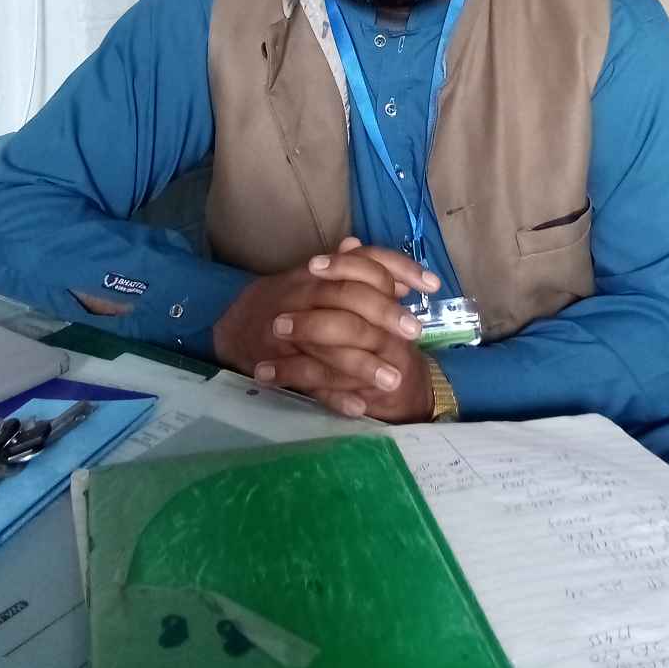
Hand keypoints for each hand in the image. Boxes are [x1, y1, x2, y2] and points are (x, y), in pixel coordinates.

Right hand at [212, 237, 437, 416]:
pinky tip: (358, 406)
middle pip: (347, 297)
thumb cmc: (290, 299)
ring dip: (362, 363)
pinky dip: (334, 395)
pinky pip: (309, 380)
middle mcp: (303, 294)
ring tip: (393, 379)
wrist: (236, 323)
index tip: (432, 284)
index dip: (399, 269)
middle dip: (383, 314)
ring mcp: (289, 329)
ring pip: (328, 343)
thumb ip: (356, 272)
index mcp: (320, 272)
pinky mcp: (278, 362)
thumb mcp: (320, 277)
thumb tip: (393, 274)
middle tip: (413, 332)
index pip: (364, 261)